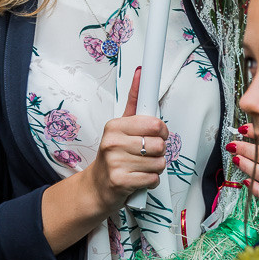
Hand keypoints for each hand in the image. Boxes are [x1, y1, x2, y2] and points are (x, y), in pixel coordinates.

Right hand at [87, 67, 168, 215]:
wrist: (97, 187)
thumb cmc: (113, 154)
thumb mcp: (121, 126)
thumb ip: (134, 100)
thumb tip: (140, 73)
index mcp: (115, 125)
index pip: (155, 124)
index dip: (162, 131)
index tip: (158, 133)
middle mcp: (112, 142)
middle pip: (160, 145)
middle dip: (158, 152)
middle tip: (146, 154)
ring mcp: (115, 162)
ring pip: (159, 163)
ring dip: (155, 168)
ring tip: (141, 167)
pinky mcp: (120, 182)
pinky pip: (153, 179)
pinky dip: (151, 181)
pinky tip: (139, 178)